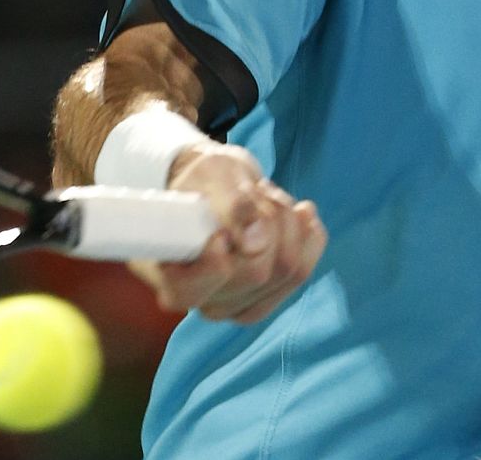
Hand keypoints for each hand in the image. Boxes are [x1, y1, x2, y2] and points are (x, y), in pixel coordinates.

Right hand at [131, 141, 326, 323]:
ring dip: (287, 223)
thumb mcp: (211, 176)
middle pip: (256, 273)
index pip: (193, 290)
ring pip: (287, 270)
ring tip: (267, 196)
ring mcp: (239, 305)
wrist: (216, 187)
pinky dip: (309, 236)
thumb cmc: (203, 181)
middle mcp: (204, 302)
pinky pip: (304, 270)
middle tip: (253, 189)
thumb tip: (255, 243)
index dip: (214, 263)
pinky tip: (301, 213)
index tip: (219, 232)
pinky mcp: (269, 298)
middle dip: (266, 220)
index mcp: (171, 278)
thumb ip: (229, 206)